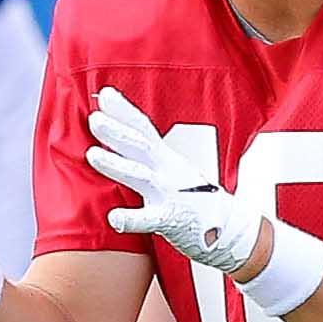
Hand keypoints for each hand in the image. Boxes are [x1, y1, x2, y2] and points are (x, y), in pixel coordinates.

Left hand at [84, 87, 266, 273]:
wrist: (229, 227)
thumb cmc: (197, 199)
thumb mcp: (175, 169)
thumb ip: (152, 155)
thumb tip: (135, 136)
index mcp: (167, 158)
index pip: (143, 128)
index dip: (124, 110)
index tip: (104, 94)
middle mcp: (167, 171)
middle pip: (140, 146)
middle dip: (116, 132)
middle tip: (94, 118)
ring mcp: (169, 194)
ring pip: (140, 176)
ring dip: (116, 165)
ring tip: (92, 155)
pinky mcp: (171, 220)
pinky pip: (149, 219)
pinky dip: (131, 219)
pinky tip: (114, 218)